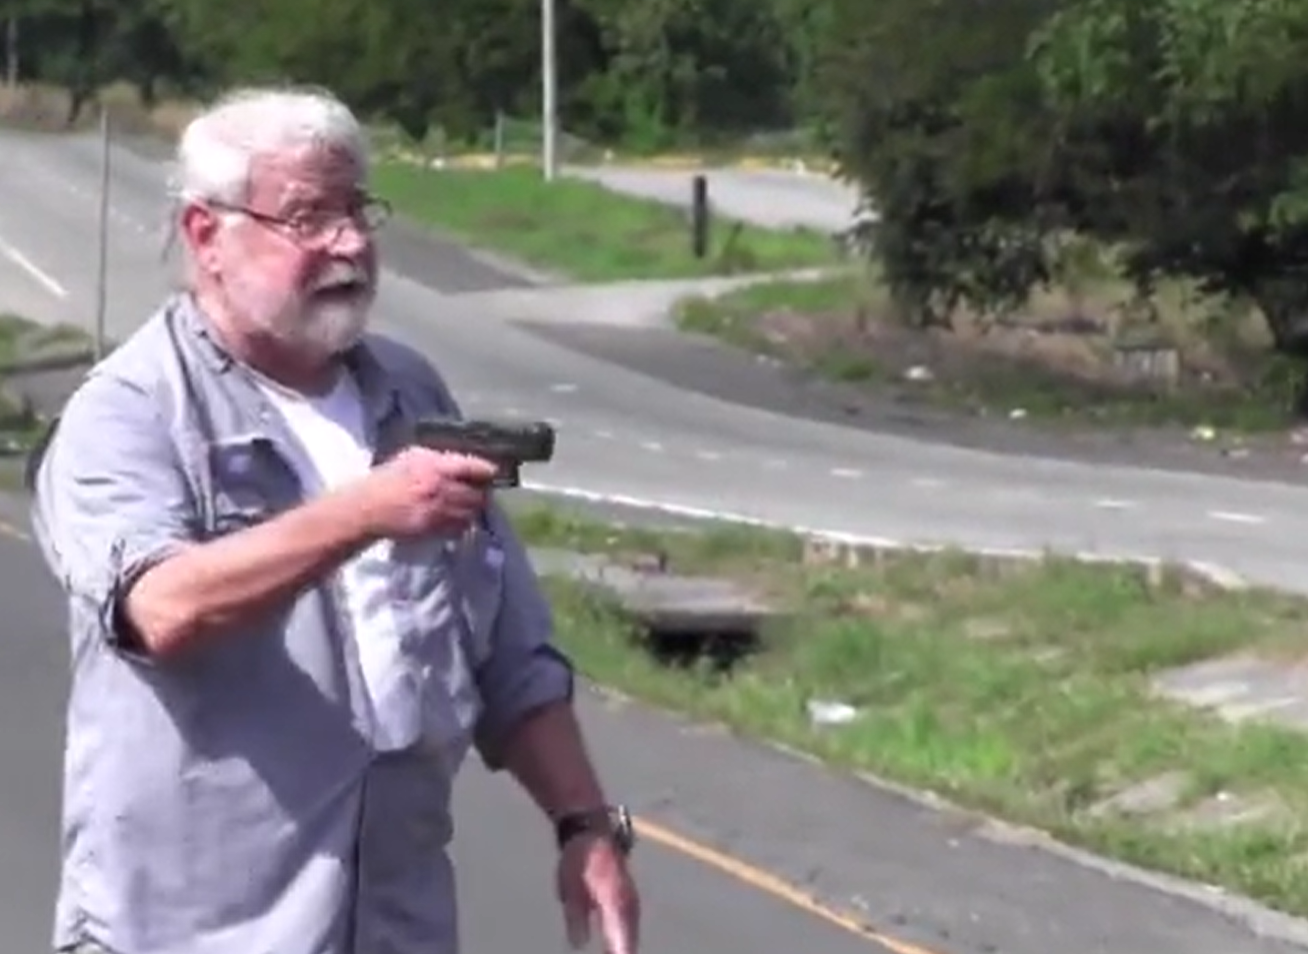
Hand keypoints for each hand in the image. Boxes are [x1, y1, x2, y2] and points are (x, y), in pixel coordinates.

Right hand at [357, 447, 498, 538]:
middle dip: (483, 491)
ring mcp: (439, 512)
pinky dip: (463, 522)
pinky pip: (461, 527)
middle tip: (481, 490)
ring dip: (475, 508)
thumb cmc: (388, 478)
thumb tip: (462, 461)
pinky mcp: (434, 530)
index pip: (473, 468)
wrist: (368, 508)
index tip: (492, 472)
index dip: (487, 470)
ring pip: (473, 512)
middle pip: (479, 493)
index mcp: (435, 467)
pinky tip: (456, 517)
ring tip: (469, 504)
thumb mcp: (411, 457)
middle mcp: (441, 490)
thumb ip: (438, 458)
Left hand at [557, 835, 639, 953]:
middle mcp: (629, 909)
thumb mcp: (570, 888)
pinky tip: (613, 951)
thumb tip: (580, 945)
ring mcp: (630, 906)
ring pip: (629, 941)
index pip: (623, 949)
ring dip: (622, 951)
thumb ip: (576, 918)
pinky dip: (622, 946)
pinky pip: (627, 932)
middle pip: (629, 948)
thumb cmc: (580, 858)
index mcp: (618, 906)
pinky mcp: (626, 904)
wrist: (593, 831)